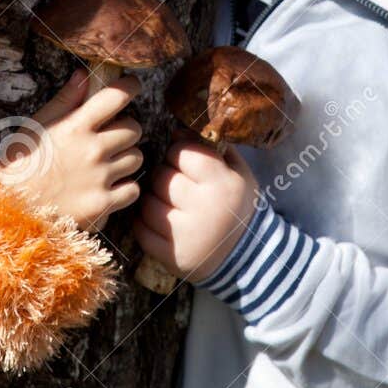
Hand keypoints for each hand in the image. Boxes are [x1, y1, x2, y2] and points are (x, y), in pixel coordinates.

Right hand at [0, 70, 143, 231]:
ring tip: (105, 163)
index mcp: (75, 126)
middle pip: (134, 128)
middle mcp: (92, 150)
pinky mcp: (102, 204)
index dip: (130, 87)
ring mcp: (99, 178)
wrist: (7, 210)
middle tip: (108, 136)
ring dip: (125, 158)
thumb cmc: (18, 165)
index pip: (117, 96)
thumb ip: (64, 101)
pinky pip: (132, 189)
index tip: (131, 86)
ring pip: (136, 158)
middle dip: (124, 129)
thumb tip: (83, 76)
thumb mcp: (35, 127)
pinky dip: (124, 188)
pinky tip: (107, 186)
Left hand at [136, 141, 258, 282]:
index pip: (182, 153)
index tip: (185, 163)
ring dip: (153, 200)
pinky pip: (141, 229)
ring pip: (147, 203)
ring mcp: (186, 235)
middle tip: (176, 185)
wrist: (247, 255)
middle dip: (164, 177)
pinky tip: (161, 222)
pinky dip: (145, 223)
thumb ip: (211, 148)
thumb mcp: (237, 172)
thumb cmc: (237, 205)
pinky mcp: (172, 256)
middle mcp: (204, 208)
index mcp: (222, 183)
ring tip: (168, 204)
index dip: (179, 154)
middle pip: (161, 177)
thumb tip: (177, 130)